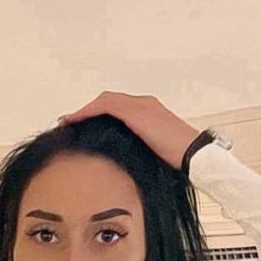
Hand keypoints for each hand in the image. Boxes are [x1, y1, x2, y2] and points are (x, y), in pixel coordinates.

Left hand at [57, 92, 201, 170]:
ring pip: (104, 101)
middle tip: (69, 122)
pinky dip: (88, 112)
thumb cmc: (178, 158)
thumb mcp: (153, 152)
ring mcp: (141, 106)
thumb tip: (122, 160)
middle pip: (108, 100)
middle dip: (87, 109)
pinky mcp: (137, 113)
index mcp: (149, 111)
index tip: (82, 124)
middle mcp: (144, 103)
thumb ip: (138, 149)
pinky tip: (75, 120)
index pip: (117, 106)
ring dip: (84, 110)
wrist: (193, 154)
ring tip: (67, 121)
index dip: (98, 113)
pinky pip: (106, 108)